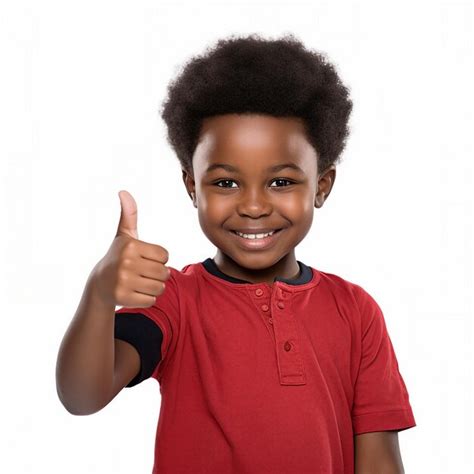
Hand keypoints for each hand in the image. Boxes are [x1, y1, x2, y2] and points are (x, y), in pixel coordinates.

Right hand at [91, 190, 170, 307]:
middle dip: (157, 274)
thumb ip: (129, 214)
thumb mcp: (124, 235)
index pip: (165, 256)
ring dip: (153, 287)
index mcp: (131, 246)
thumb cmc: (118, 256)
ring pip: (160, 288)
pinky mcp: (123, 298)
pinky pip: (151, 300)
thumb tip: (123, 191)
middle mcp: (126, 262)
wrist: (100, 283)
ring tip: (139, 282)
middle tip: (142, 272)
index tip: (143, 258)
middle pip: (165, 273)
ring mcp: (123, 281)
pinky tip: (134, 292)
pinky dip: (146, 299)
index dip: (158, 259)